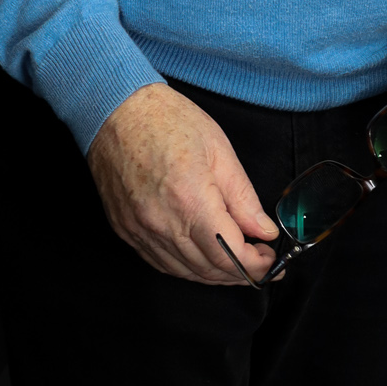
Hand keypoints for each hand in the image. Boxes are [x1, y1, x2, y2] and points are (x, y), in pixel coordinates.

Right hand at [87, 82, 278, 285]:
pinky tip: (201, 259)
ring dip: (215, 275)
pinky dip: (187, 268)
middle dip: (241, 273)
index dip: (256, 265)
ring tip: (236, 264)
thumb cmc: (166, 120)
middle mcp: (162, 223)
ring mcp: (140, 231)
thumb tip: (264, 230)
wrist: (115, 110)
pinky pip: (161, 263)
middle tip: (261, 263)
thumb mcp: (219, 149)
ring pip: (185, 272)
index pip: (230, 253)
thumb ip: (243, 198)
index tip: (271, 260)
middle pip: (209, 269)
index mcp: (190, 200)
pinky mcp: (126, 231)